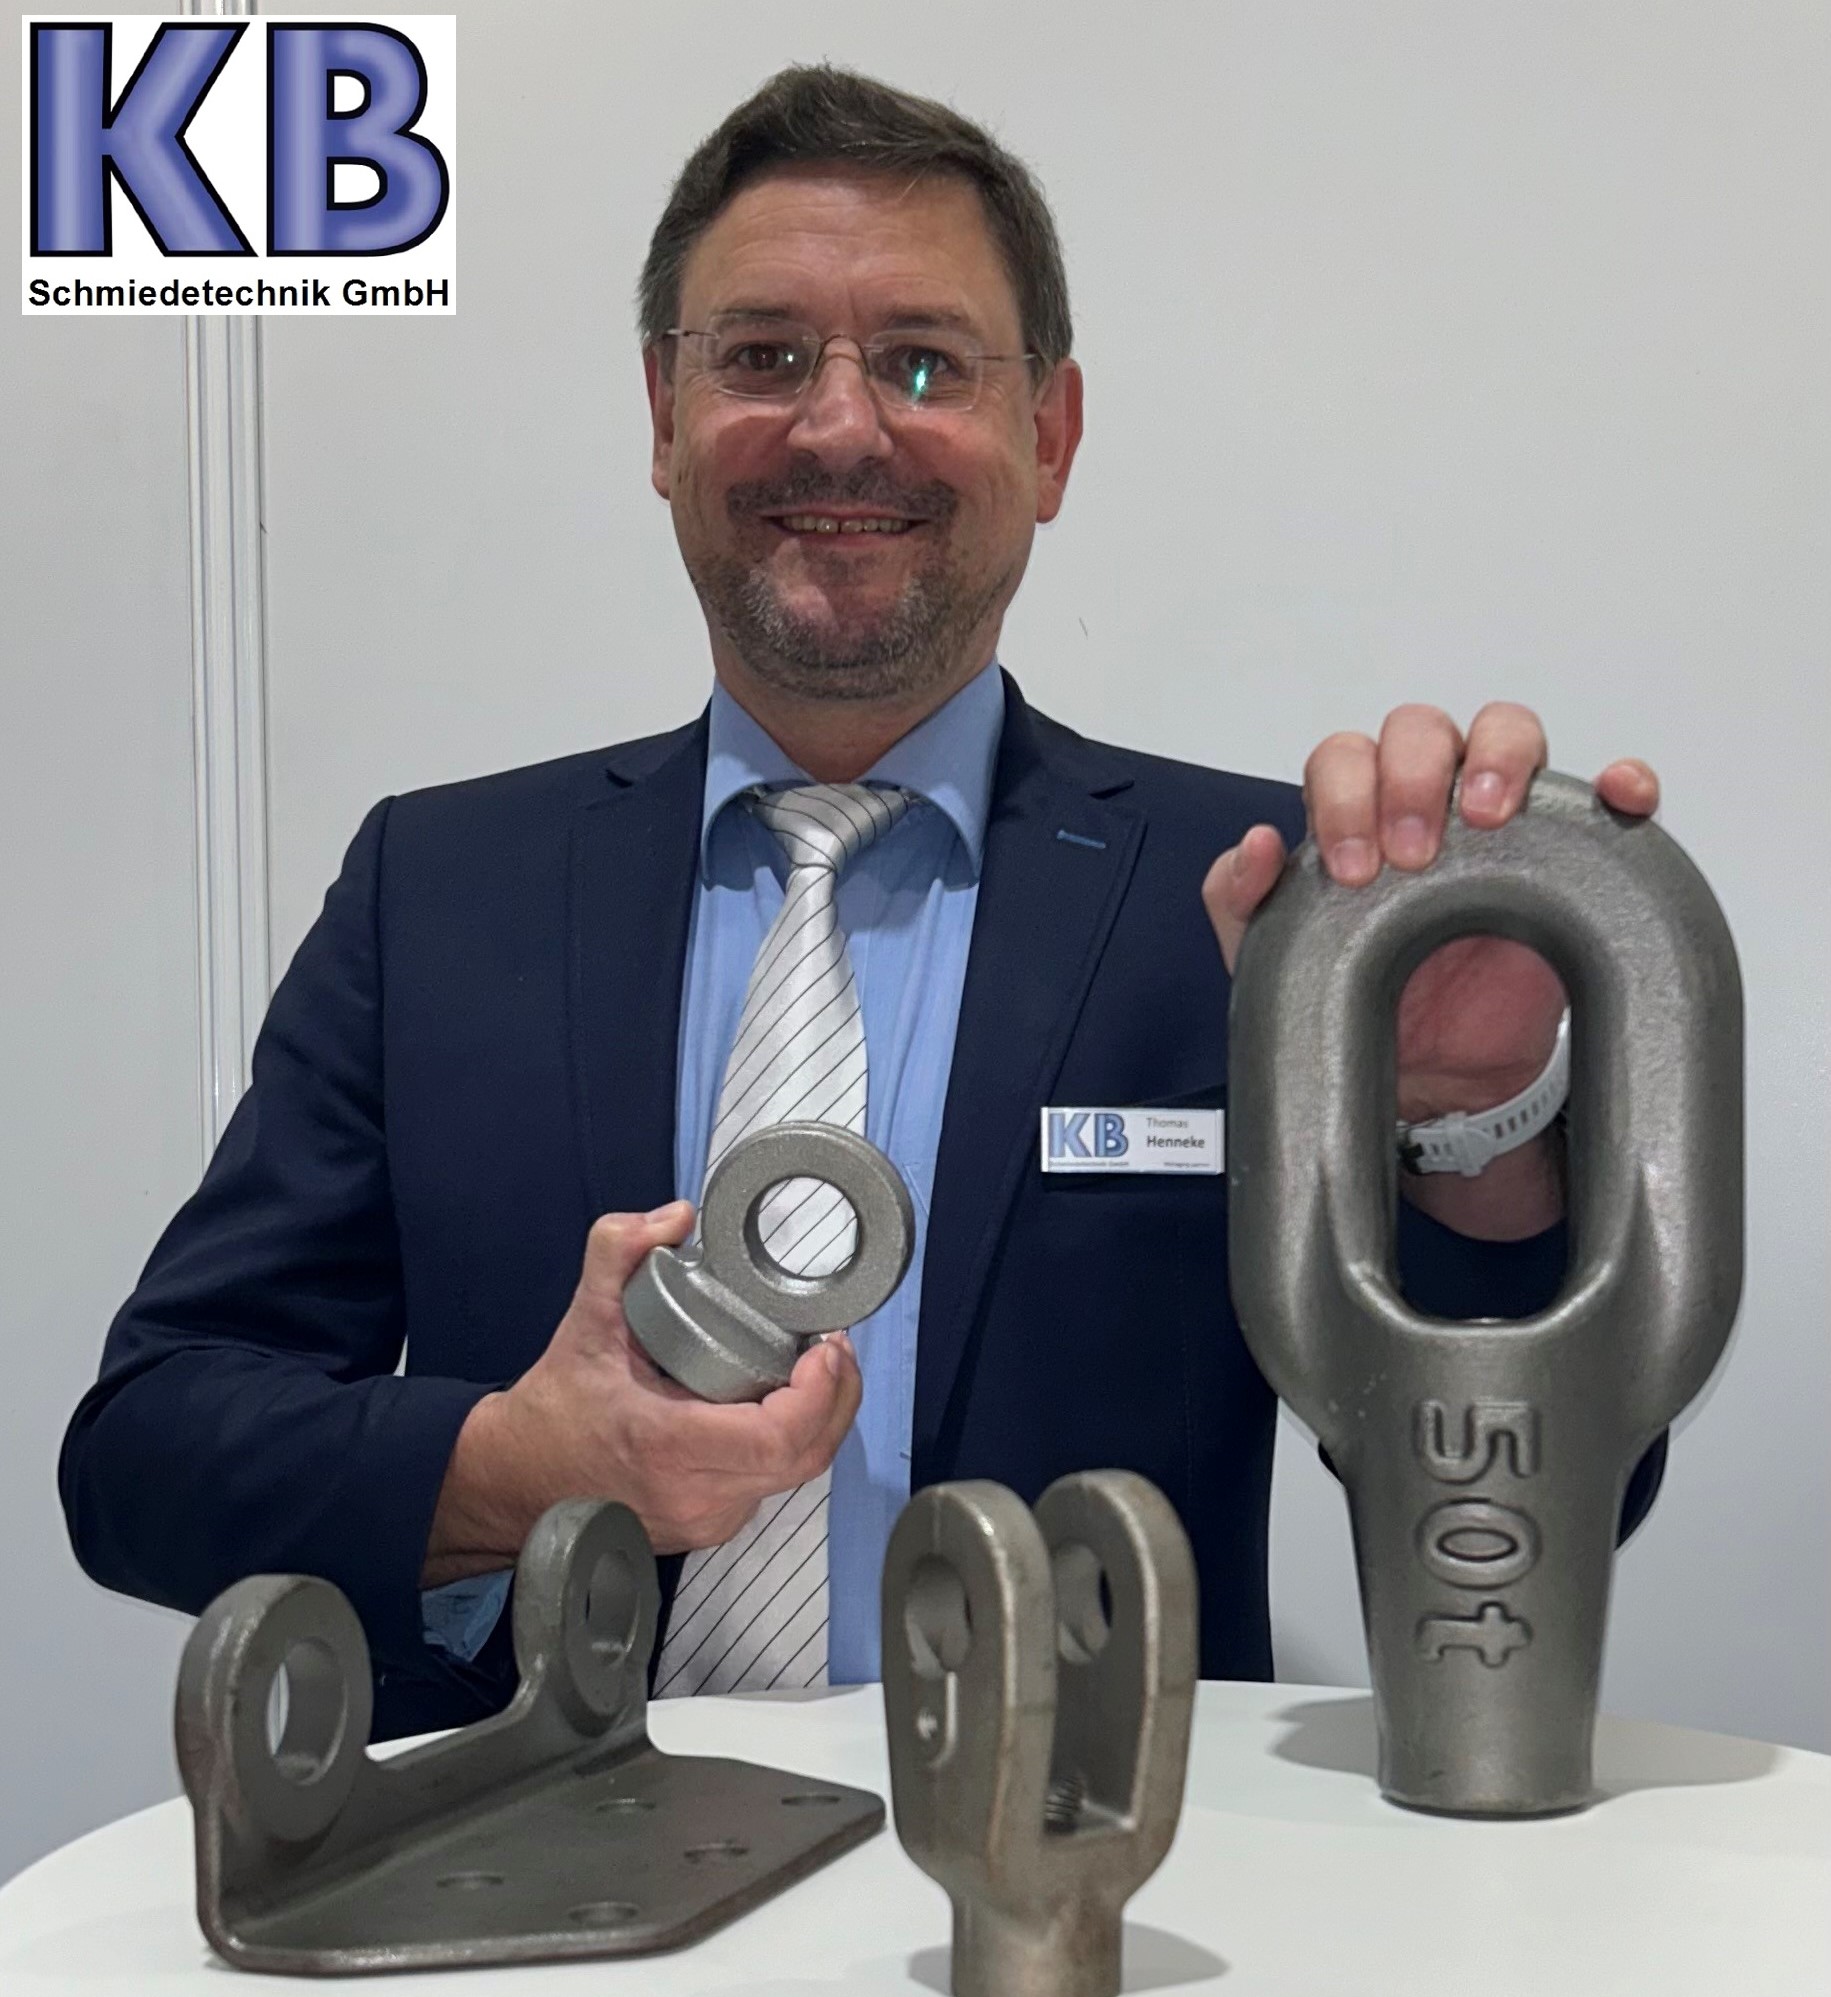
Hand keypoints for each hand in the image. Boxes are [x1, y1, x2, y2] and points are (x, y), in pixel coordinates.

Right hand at [423, 1202, 861, 1581]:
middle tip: (834, 1347)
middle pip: (805, 1458)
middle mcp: (695, 1495)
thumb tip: (676, 1217)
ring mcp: (704, 1520)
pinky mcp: (707, 1527)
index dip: (820, 1393)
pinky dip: (787, 1442)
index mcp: (668, 1447)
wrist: (511, 1483)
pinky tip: (783, 1403)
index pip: (779, 1437)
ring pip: (792, 1475)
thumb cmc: (550, 1413)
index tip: (826, 1346)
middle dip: (836, 1399)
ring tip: (815, 1366)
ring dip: (816, 1421)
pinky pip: (768, 1484)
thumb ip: (618, 1252)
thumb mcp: (582, 1322)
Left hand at [1201, 703, 1659, 1235]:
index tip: (1354, 869)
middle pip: (1421, 730)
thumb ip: (1241, 902)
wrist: (1433, 1082)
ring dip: (1498, 755)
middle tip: (1412, 855)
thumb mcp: (1276, 957)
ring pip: (1507, 732)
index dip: (1344, 796)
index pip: (1345, 758)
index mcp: (1355, 813)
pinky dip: (1617, 783)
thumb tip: (1258, 845)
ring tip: (1488, 816)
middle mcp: (1427, 802)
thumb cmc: (1359, 1000)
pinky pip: (1602, 799)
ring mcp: (1502, 822)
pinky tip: (1618, 795)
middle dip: (1411, 775)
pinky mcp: (1568, 858)